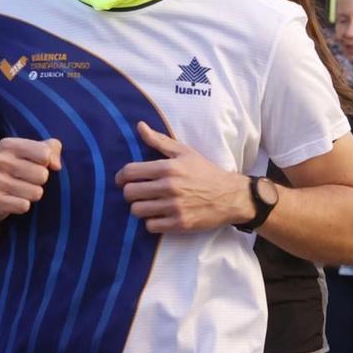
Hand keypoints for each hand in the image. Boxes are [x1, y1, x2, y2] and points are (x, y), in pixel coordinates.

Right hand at [0, 137, 61, 221]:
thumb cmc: (13, 170)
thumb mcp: (30, 152)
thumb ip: (51, 149)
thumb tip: (56, 165)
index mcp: (8, 145)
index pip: (45, 153)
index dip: (46, 163)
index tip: (34, 164)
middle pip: (43, 175)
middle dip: (39, 181)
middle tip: (25, 180)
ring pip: (36, 193)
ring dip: (31, 195)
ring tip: (18, 191)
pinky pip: (24, 206)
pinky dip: (22, 206)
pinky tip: (11, 201)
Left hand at [115, 121, 249, 233]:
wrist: (231, 196)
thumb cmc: (206, 172)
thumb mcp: (185, 152)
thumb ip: (159, 140)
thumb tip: (139, 126)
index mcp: (168, 168)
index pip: (130, 172)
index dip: (121, 176)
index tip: (123, 180)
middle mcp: (169, 187)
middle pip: (130, 193)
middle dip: (130, 193)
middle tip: (139, 193)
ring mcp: (174, 207)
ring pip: (137, 210)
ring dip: (140, 208)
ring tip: (149, 204)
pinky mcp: (179, 223)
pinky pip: (151, 226)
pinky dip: (152, 222)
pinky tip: (160, 215)